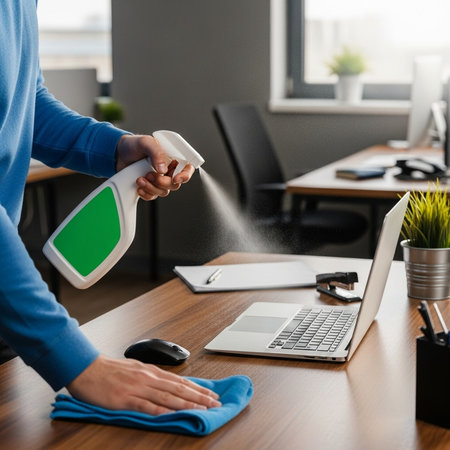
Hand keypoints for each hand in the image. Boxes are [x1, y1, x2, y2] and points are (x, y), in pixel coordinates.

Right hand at [67, 355, 221, 414]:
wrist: (87, 368)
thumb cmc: (109, 369)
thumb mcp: (135, 368)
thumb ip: (151, 376)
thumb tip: (167, 384)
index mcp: (151, 371)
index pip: (180, 381)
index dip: (197, 388)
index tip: (211, 394)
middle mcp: (148, 378)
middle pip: (178, 388)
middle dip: (199, 397)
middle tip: (215, 403)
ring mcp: (138, 388)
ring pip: (168, 396)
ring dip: (187, 403)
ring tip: (203, 409)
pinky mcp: (126, 399)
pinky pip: (147, 406)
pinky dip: (162, 410)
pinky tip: (174, 414)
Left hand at [115, 134, 194, 200]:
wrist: (118, 154)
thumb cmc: (134, 145)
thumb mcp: (146, 142)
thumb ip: (156, 152)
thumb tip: (163, 169)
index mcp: (172, 157)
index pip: (187, 168)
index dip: (185, 175)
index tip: (176, 178)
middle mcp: (168, 170)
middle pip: (175, 183)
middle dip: (163, 182)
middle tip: (151, 175)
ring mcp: (159, 180)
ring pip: (163, 191)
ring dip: (152, 188)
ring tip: (140, 179)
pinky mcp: (150, 187)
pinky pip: (153, 196)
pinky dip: (146, 194)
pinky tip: (139, 187)